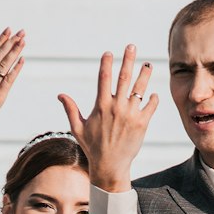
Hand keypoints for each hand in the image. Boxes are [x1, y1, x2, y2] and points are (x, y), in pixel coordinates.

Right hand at [0, 28, 24, 150]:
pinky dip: (15, 69)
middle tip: (21, 31)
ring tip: (23, 40)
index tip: (8, 30)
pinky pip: (9, 80)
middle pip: (0, 56)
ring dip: (14, 52)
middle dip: (11, 42)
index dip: (0, 40)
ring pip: (4, 65)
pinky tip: (22, 59)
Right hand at [58, 44, 158, 190]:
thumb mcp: (78, 128)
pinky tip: (153, 94)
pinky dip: (153, 98)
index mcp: (101, 106)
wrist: (110, 166)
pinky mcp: (142, 123)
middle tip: (131, 46)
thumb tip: (60, 95)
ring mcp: (131, 115)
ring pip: (140, 89)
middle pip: (124, 77)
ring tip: (148, 64)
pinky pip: (150, 106)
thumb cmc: (92, 147)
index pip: (104, 78)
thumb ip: (70, 109)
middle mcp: (117, 107)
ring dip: (144, 74)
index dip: (106, 64)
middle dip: (128, 60)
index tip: (109, 52)